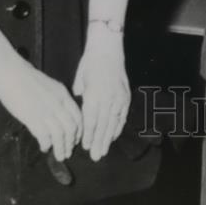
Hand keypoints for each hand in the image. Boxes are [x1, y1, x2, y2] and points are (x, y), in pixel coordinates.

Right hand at [0, 54, 82, 161]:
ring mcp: (46, 111)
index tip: (75, 139)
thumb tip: (58, 114)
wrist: (12, 73)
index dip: (78, 130)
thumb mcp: (49, 86)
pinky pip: (45, 136)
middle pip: (71, 128)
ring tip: (59, 156)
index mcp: (63, 94)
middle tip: (68, 152)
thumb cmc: (27, 78)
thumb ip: (56, 99)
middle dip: (71, 143)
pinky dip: (47, 145)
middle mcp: (58, 104)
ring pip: (60, 135)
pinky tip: (44, 147)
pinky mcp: (33, 118)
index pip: (77, 116)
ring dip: (60, 148)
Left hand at [73, 23, 130, 160]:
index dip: (88, 135)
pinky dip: (118, 126)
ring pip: (113, 122)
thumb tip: (80, 110)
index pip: (91, 120)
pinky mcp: (125, 94)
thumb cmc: (90, 62)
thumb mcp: (80, 79)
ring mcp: (118, 97)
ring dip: (108, 138)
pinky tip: (114, 136)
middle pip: (102, 125)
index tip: (84, 147)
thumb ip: (80, 97)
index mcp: (93, 94)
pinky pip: (122, 114)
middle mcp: (107, 98)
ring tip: (104, 151)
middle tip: (95, 157)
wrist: (108, 48)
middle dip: (98, 142)